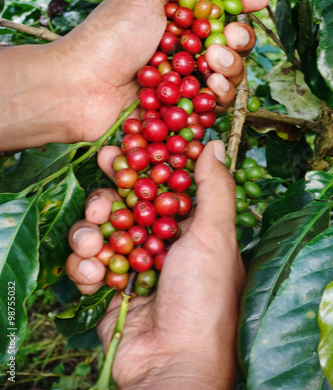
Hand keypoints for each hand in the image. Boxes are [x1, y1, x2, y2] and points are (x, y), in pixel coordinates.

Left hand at [1, 0, 265, 150]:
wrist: (79, 88)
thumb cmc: (107, 38)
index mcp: (175, 18)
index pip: (217, 8)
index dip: (240, 2)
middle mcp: (182, 48)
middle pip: (229, 44)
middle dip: (239, 39)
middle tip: (230, 38)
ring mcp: (181, 80)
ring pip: (226, 75)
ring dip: (230, 69)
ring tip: (212, 65)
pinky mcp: (179, 108)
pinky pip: (211, 104)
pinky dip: (218, 96)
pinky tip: (211, 88)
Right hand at [66, 141, 244, 389]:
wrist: (173, 364)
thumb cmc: (204, 297)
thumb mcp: (214, 236)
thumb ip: (213, 187)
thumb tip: (214, 144)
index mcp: (187, 228)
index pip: (159, 184)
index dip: (141, 163)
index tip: (122, 146)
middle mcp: (158, 243)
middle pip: (124, 202)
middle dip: (108, 192)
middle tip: (100, 176)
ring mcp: (132, 265)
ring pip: (100, 230)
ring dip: (90, 232)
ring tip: (93, 245)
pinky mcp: (110, 287)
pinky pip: (87, 264)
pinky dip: (85, 267)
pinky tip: (94, 277)